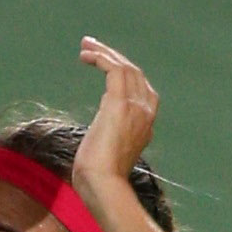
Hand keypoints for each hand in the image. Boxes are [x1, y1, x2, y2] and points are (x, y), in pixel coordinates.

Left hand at [71, 36, 158, 205]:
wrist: (104, 185)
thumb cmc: (101, 177)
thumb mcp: (110, 150)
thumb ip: (112, 133)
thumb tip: (104, 126)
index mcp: (146, 124)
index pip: (140, 88)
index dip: (122, 72)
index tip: (102, 65)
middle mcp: (146, 112)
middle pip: (135, 73)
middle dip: (113, 56)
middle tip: (90, 46)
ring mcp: (136, 107)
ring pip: (126, 67)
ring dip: (105, 53)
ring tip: (85, 46)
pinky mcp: (120, 104)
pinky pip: (114, 70)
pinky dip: (101, 58)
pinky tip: (86, 56)